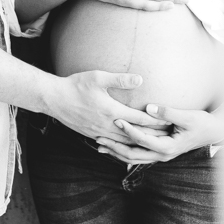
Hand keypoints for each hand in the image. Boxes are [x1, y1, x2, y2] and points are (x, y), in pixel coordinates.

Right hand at [45, 71, 170, 142]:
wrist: (54, 99)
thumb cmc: (76, 85)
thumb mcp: (98, 77)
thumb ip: (120, 79)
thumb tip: (140, 79)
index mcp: (112, 111)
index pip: (140, 119)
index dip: (156, 121)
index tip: (169, 122)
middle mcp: (107, 126)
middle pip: (135, 135)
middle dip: (152, 136)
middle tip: (168, 137)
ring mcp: (99, 133)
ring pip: (124, 143)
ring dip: (139, 143)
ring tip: (153, 142)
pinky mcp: (92, 135)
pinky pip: (112, 144)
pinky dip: (124, 146)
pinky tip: (130, 146)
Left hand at [95, 103, 223, 163]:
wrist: (213, 132)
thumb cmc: (202, 123)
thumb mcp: (187, 116)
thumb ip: (167, 112)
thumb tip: (149, 107)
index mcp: (167, 147)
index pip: (142, 140)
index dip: (128, 130)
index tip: (115, 119)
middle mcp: (162, 155)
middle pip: (132, 155)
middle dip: (114, 147)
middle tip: (98, 138)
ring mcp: (160, 155)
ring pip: (133, 158)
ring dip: (116, 151)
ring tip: (100, 144)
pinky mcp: (159, 152)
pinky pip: (138, 154)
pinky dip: (125, 150)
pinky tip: (114, 145)